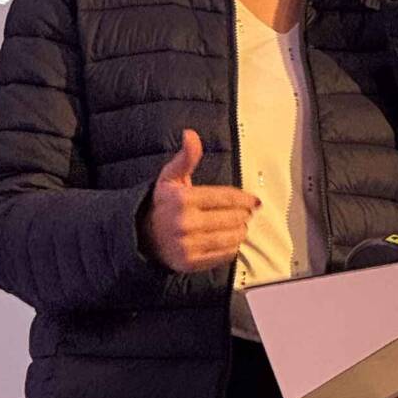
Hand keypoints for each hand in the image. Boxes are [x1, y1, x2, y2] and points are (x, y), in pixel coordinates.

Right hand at [140, 128, 257, 273]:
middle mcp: (185, 223)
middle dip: (243, 215)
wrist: (143, 237)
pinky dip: (232, 247)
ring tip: (239, 226)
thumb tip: (191, 135)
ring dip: (240, 231)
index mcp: (182, 199)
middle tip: (244, 213)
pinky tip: (229, 240)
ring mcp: (188, 245)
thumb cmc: (163, 205)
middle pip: (232, 218)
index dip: (244, 199)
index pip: (225, 198)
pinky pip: (223, 255)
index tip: (254, 201)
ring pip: (231, 237)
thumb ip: (186, 157)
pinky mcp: (191, 262)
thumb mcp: (170, 177)